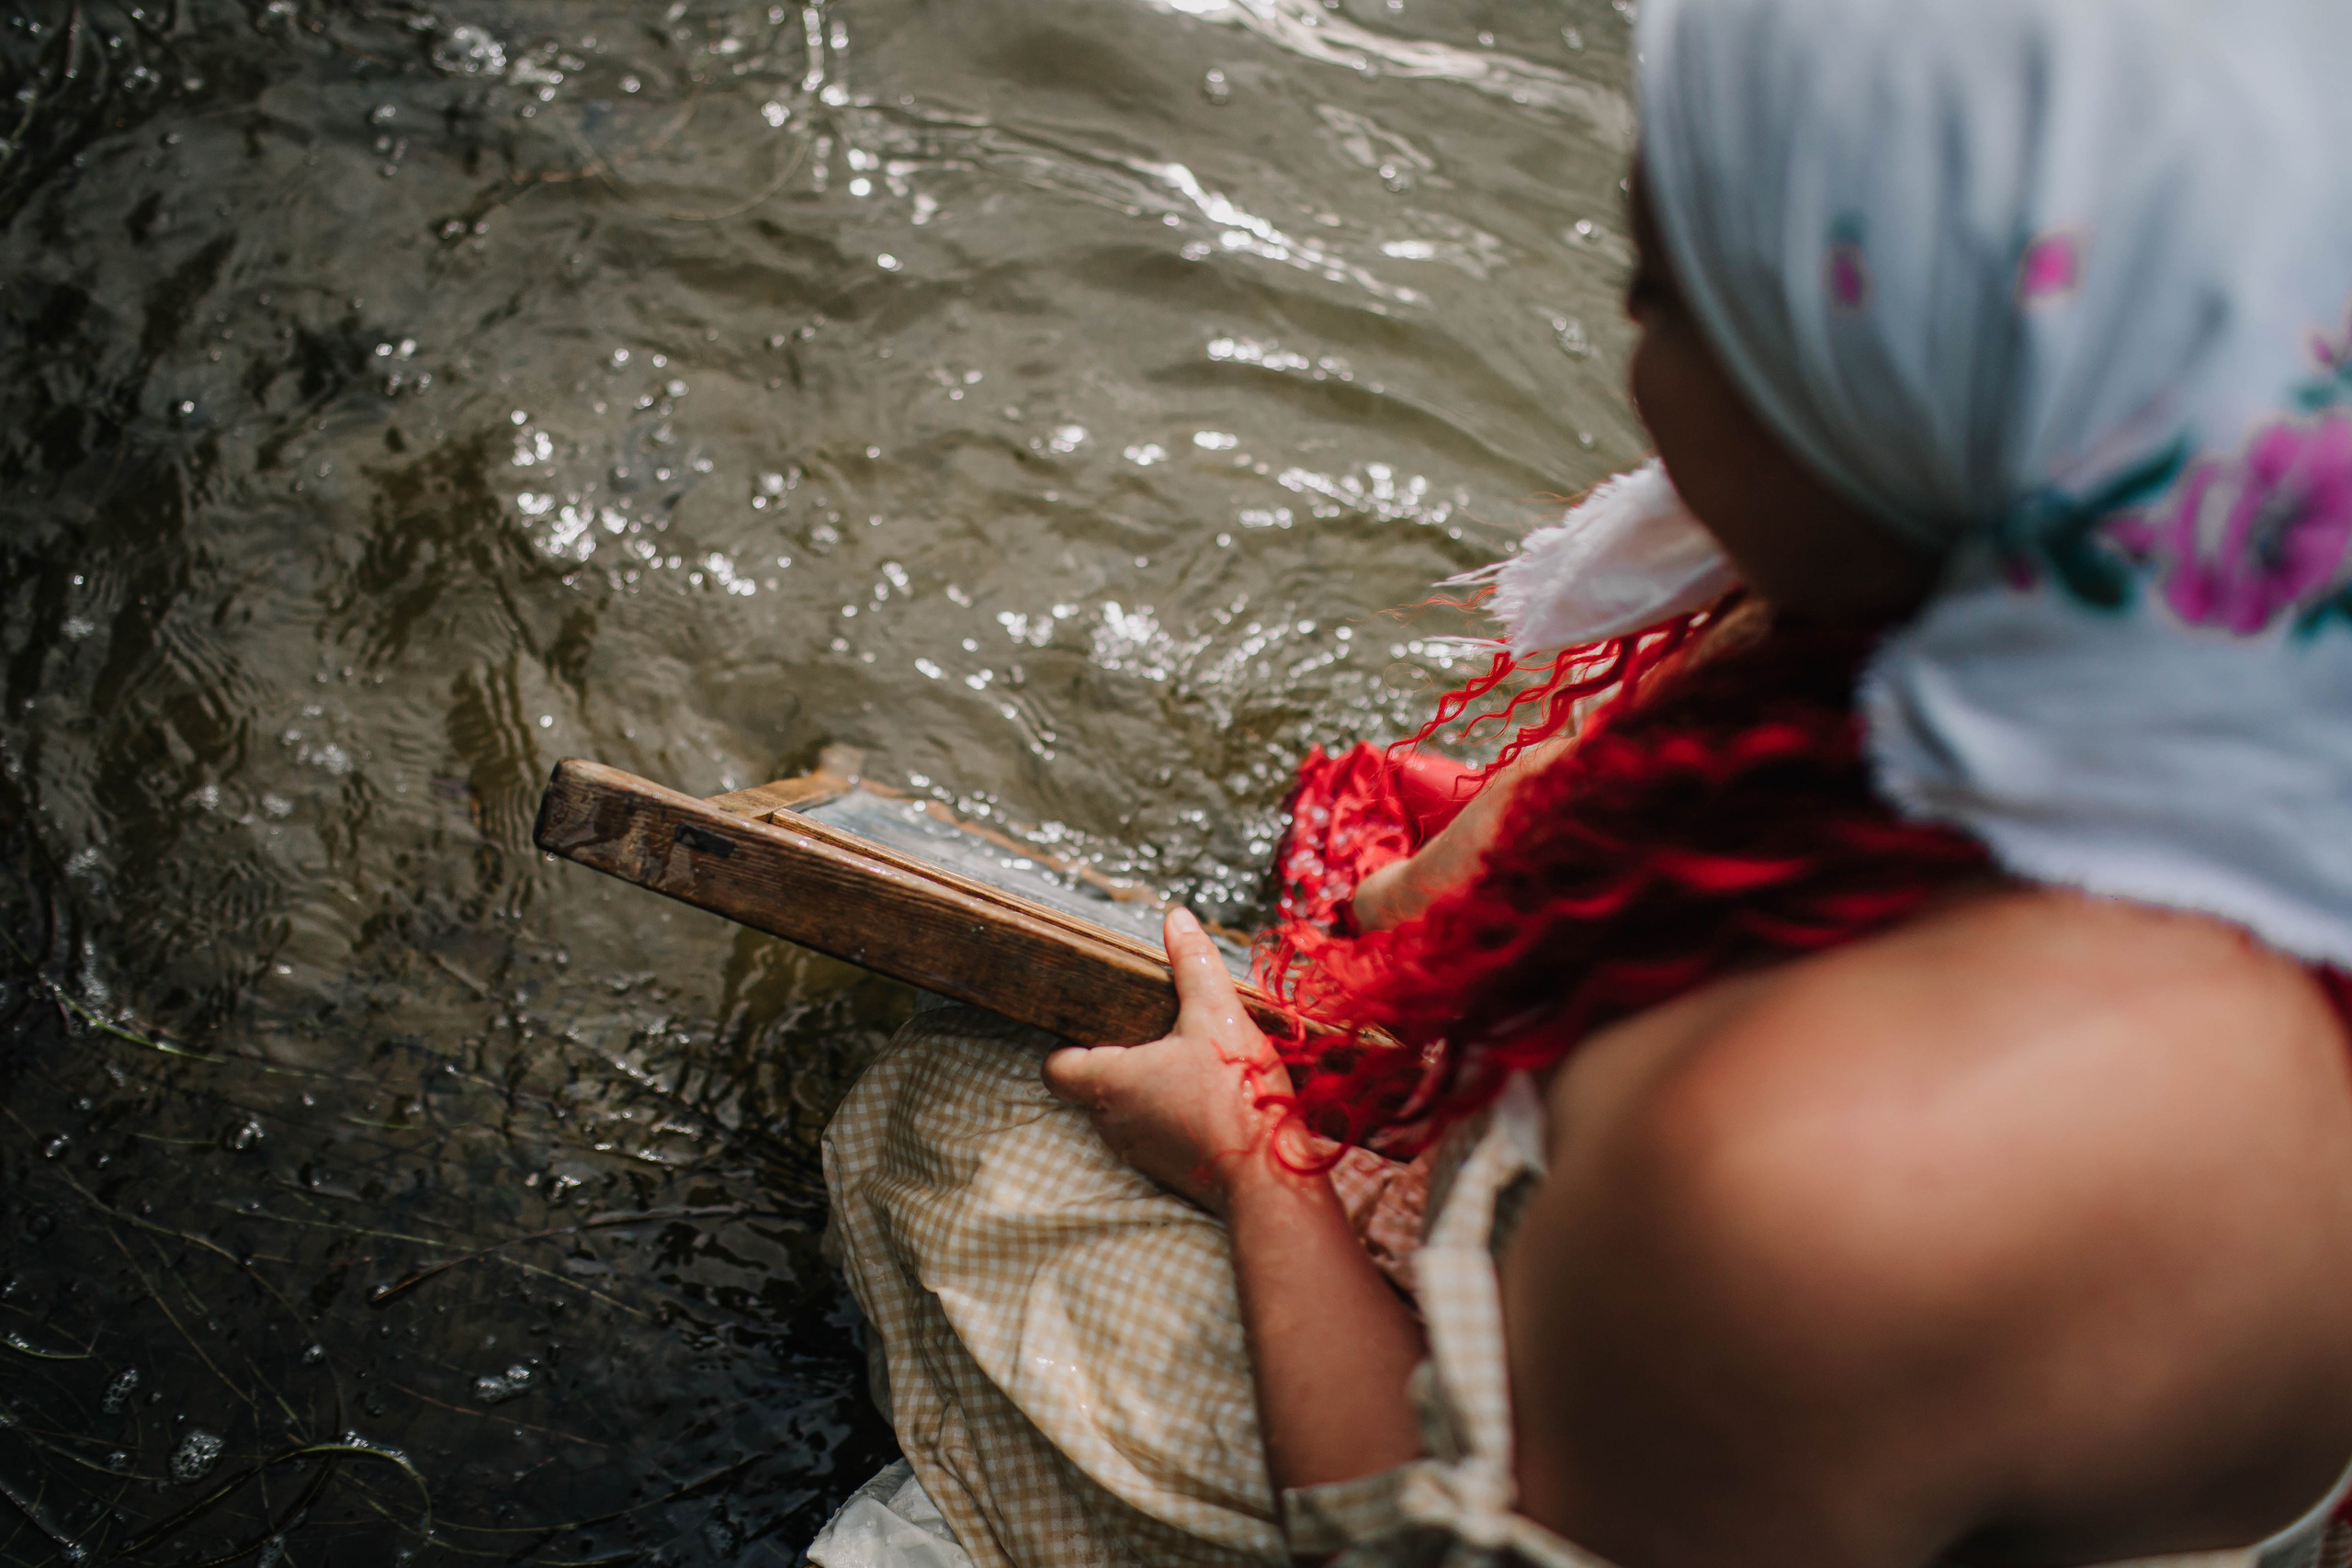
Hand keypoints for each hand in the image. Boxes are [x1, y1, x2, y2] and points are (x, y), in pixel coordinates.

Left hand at [1043, 906, 1298, 1215]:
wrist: (1271, 1176)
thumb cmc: (1237, 1095)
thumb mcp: (1217, 1013)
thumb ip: (1193, 963)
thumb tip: (1176, 918)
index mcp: (1110, 1081)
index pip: (1055, 1066)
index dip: (1068, 1043)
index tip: (1097, 1023)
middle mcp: (1111, 1121)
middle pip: (1091, 1084)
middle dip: (1116, 1057)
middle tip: (1152, 1030)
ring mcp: (1136, 1151)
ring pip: (1121, 1110)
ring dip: (1144, 1086)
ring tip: (1183, 1059)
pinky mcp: (1164, 1170)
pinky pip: (1150, 1134)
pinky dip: (1167, 1113)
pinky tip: (1204, 1095)